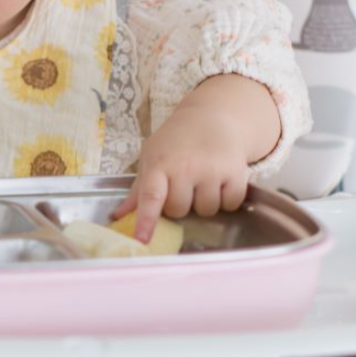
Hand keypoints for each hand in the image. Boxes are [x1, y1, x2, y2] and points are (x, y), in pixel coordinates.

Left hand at [111, 97, 249, 242]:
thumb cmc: (176, 141)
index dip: (146, 220)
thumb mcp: (152, 157)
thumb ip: (139, 189)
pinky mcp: (237, 172)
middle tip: (183, 184)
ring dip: (204, 202)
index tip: (142, 239)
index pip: (150, 197)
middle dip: (180, 204)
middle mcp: (186, 167)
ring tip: (203, 180)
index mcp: (160, 164)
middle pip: (179, 210)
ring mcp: (212, 170)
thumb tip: (118, 216)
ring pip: (206, 210)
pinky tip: (221, 180)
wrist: (213, 116)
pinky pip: (230, 204)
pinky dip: (227, 198)